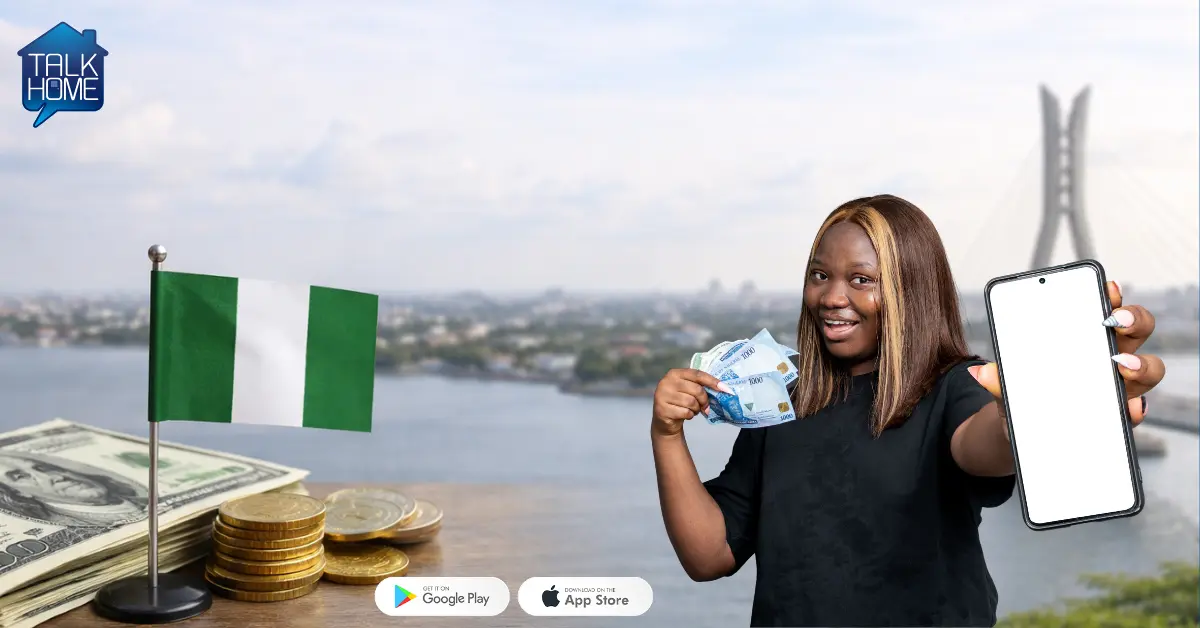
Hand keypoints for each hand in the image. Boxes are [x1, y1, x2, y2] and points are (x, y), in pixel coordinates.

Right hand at [651, 368, 731, 437]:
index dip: (712, 381)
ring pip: (691, 402)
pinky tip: (686, 415)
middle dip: (704, 400)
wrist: (664, 421)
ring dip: (696, 409)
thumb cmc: (680, 402)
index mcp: (674, 373)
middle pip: (696, 389)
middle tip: (705, 406)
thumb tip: (722, 388)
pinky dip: (690, 415)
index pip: (697, 374)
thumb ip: (698, 385)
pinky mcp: (663, 410)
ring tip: (693, 410)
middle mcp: (666, 382)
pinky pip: (686, 412)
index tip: (725, 389)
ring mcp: (662, 396)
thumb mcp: (687, 390)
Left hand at [969, 280, 1165, 427]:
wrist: (1023, 431)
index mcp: (1084, 339)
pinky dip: (1135, 409)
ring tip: (1122, 365)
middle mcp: (1109, 358)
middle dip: (1133, 320)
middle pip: (1137, 331)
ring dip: (1141, 364)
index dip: (1112, 296)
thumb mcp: (1009, 384)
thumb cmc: (1025, 394)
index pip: (1105, 309)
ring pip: (1147, 369)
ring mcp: (1118, 387)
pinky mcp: (1118, 417)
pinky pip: (1136, 411)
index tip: (1107, 288)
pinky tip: (1129, 408)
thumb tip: (981, 372)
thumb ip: (999, 379)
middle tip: (1115, 320)